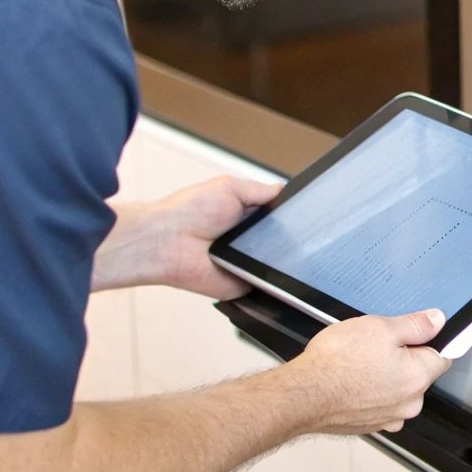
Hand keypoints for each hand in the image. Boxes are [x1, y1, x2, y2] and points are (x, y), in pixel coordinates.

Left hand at [94, 176, 282, 296]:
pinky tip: (263, 267)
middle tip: (287, 232)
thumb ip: (261, 190)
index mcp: (246, 215)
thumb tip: (284, 191)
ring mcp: (247, 263)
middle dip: (288, 236)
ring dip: (278, 257)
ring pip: (279, 263)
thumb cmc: (189, 211)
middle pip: (283, 240)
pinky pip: (267, 284)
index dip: (290, 216)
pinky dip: (270, 279)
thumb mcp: (230, 187)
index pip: (279, 217)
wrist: (167, 242)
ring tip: (268, 247)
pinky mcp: (244, 285)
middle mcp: (248, 240)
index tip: (304, 214)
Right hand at [288, 309, 452, 434]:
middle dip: (402, 359)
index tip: (414, 336)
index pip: (443, 357)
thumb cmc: (336, 362)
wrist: (302, 395)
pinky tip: (350, 381)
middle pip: (418, 374)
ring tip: (357, 364)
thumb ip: (415, 325)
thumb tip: (436, 321)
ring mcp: (388, 418)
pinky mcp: (369, 426)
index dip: (427, 342)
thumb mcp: (380, 328)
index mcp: (418, 377)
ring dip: (384, 377)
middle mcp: (409, 404)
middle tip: (375, 347)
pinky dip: (368, 393)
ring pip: (397, 390)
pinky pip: (378, 403)